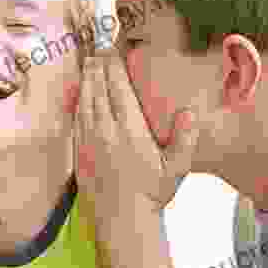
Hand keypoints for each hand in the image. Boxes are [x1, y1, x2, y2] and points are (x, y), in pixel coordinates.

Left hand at [74, 50, 198, 211]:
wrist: (122, 220)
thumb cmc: (152, 193)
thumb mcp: (176, 168)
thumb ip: (185, 139)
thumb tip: (191, 111)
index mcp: (130, 130)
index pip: (119, 89)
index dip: (115, 67)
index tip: (113, 50)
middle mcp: (106, 130)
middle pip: (99, 90)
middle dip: (99, 66)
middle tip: (98, 48)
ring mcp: (89, 139)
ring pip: (85, 101)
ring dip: (86, 79)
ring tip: (88, 62)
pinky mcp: (79, 150)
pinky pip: (76, 118)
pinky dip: (78, 101)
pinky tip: (80, 93)